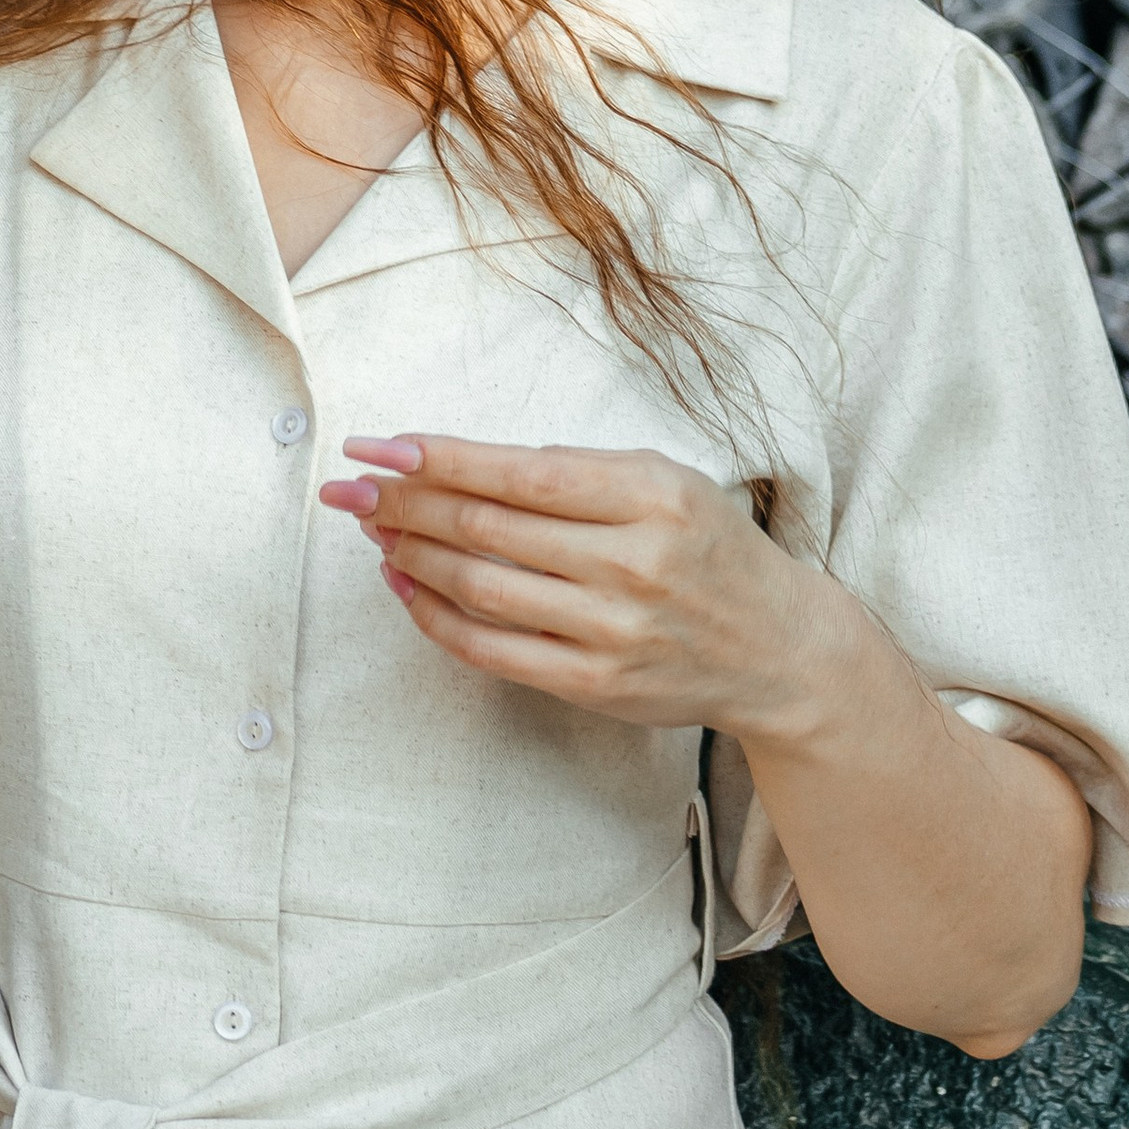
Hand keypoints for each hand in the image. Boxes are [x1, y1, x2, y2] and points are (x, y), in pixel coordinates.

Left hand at [319, 433, 854, 746]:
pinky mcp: (595, 684)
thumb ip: (578, 468)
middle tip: (350, 486)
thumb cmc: (708, 548)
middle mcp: (632, 564)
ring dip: (412, 553)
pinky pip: (492, 650)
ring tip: (372, 527)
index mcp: (650, 496)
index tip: (377, 444)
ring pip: (481, 586)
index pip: (519, 472)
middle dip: (405, 501)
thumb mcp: (665, 480)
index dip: (438, 457)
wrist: (778, 649)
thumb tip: (469, 462)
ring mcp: (612, 630)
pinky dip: (436, 616)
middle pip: (488, 527)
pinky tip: (405, 584)